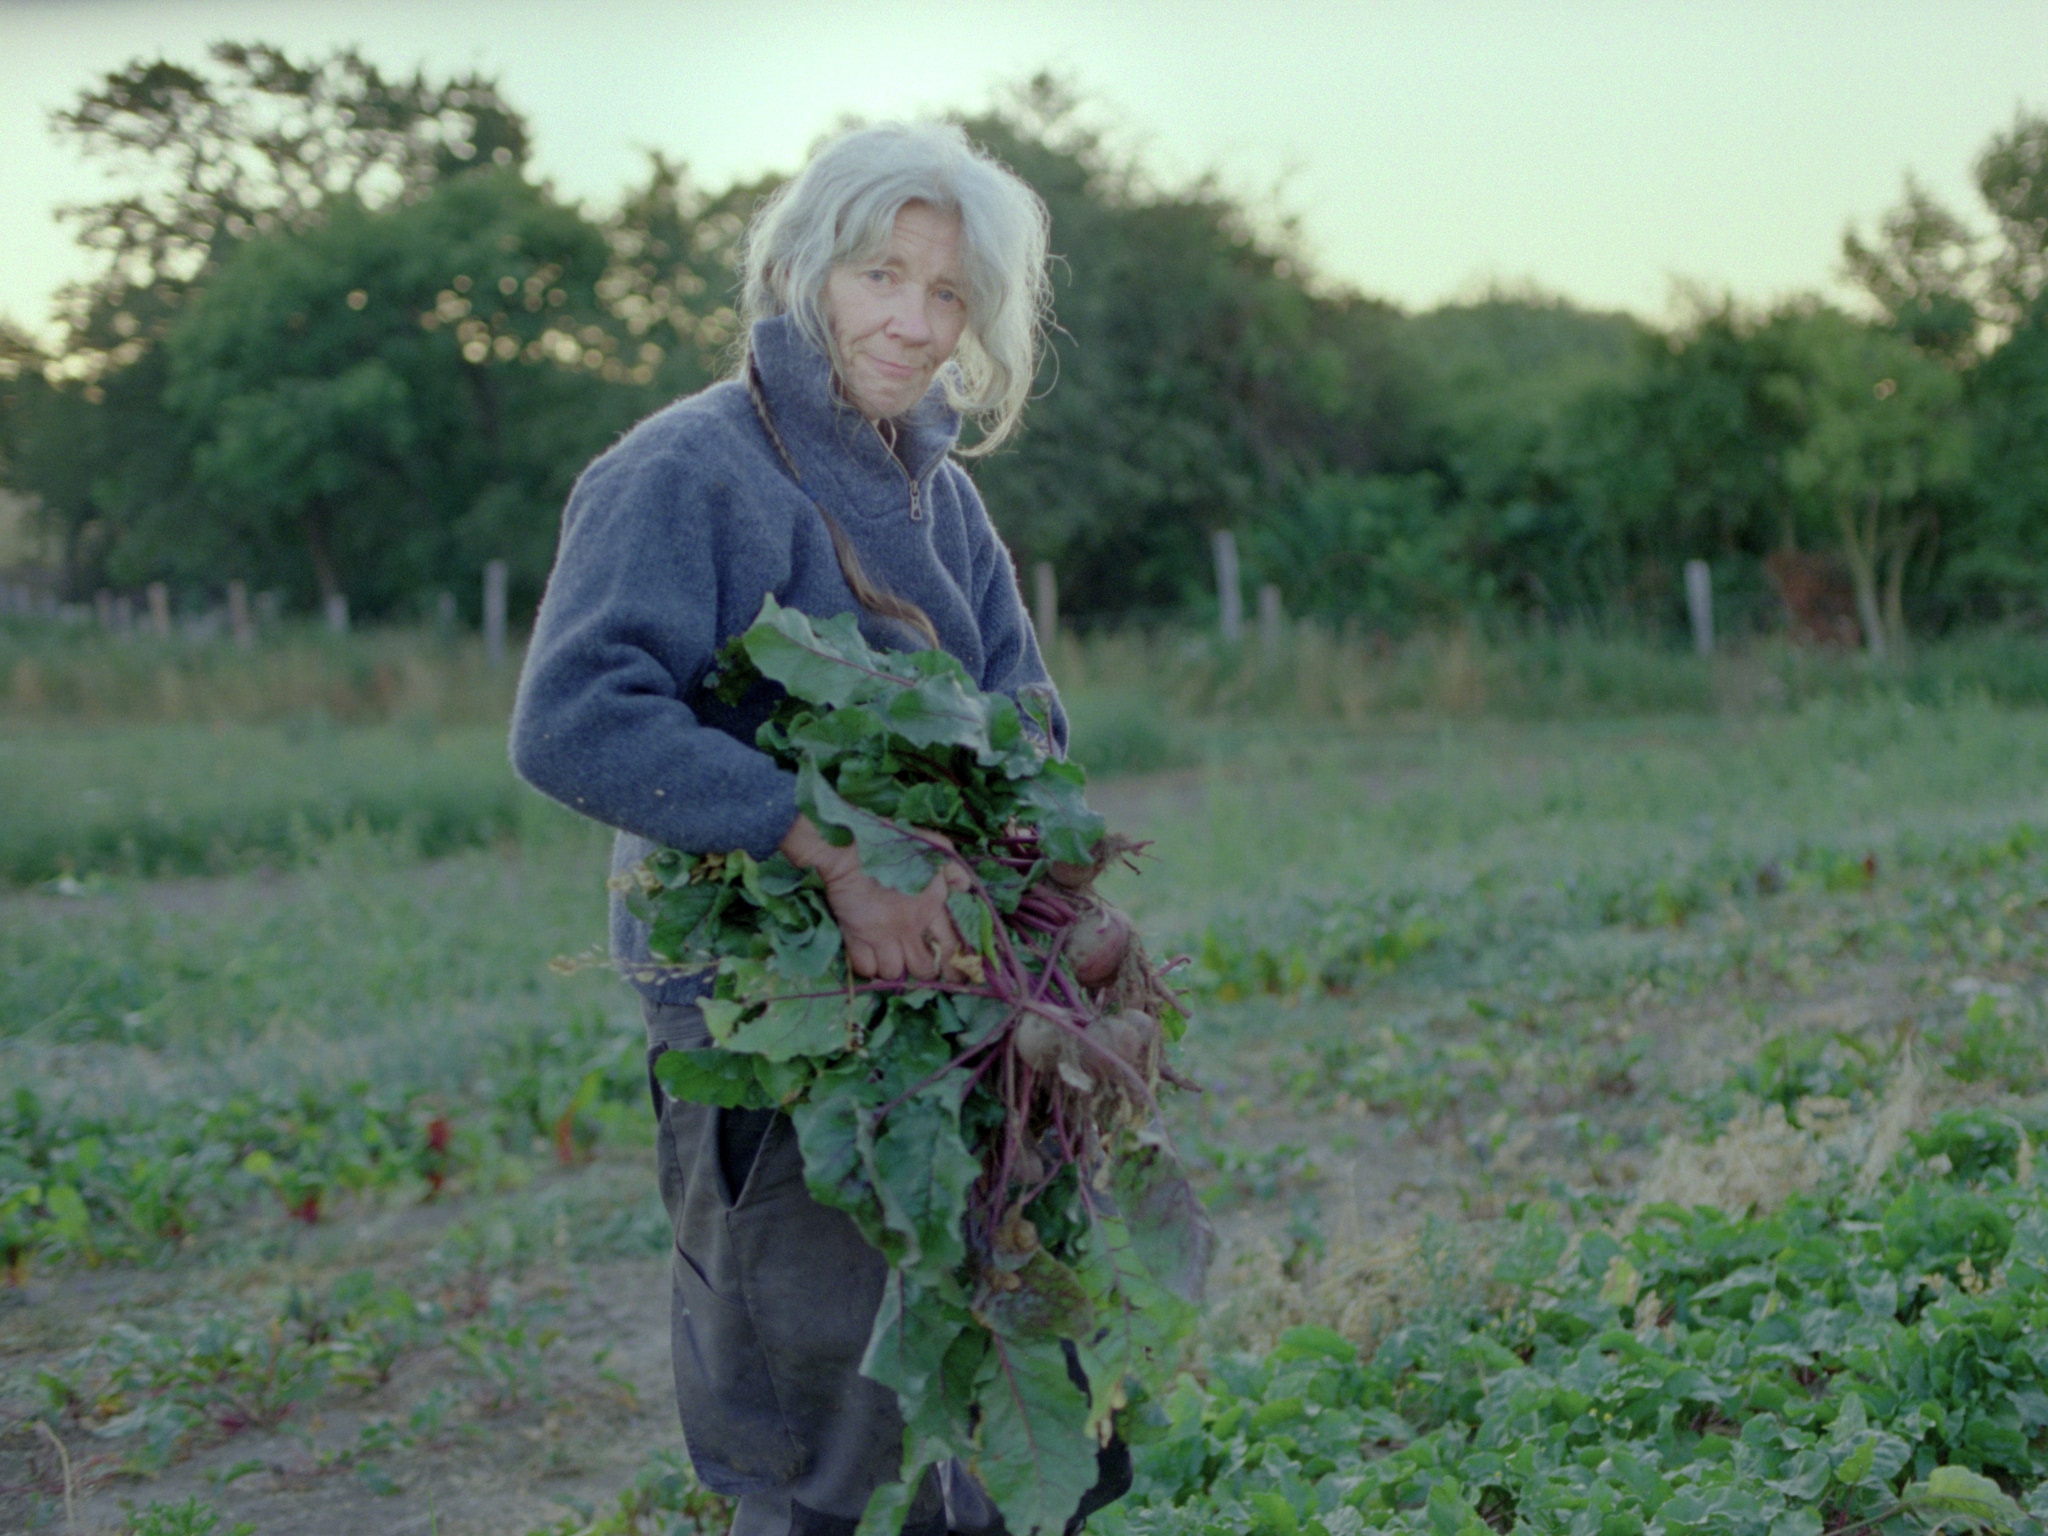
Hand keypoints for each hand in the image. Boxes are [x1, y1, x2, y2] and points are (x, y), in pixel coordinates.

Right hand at [779, 814, 969, 981]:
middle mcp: (911, 926)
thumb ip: (952, 867)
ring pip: (893, 973)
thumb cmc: (891, 842)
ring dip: (893, 969)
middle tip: (919, 968)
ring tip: (891, 958)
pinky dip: (868, 967)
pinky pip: (866, 968)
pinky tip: (870, 957)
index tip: (956, 977)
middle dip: (924, 973)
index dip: (956, 968)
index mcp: (932, 905)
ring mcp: (883, 934)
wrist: (850, 847)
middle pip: (924, 969)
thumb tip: (964, 887)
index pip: (952, 947)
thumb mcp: (931, 847)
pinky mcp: (857, 937)